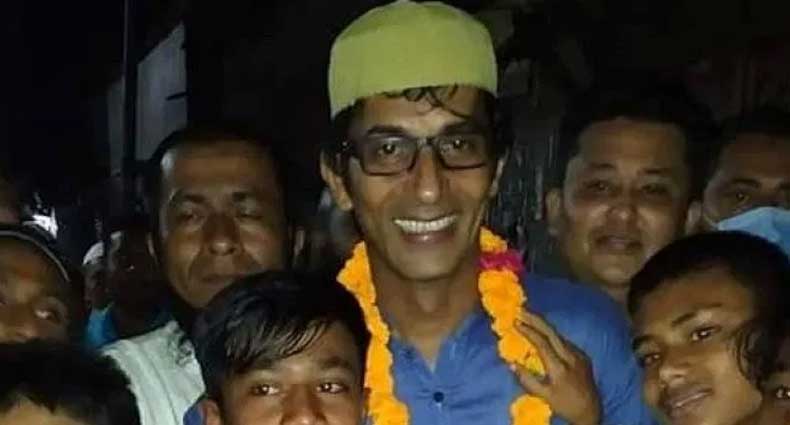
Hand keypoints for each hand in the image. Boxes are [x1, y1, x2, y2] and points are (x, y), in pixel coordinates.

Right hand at [513, 310, 600, 424]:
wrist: (591, 411)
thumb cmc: (565, 405)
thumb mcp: (544, 396)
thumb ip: (527, 379)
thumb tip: (511, 363)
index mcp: (559, 367)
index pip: (542, 343)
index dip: (528, 331)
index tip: (516, 323)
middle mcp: (571, 357)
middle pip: (552, 332)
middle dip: (536, 319)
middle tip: (521, 311)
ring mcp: (579, 355)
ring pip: (559, 335)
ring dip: (544, 325)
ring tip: (530, 318)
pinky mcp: (583, 356)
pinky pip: (565, 341)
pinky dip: (553, 335)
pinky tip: (545, 334)